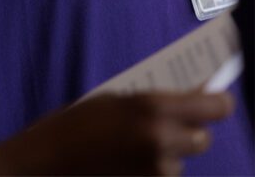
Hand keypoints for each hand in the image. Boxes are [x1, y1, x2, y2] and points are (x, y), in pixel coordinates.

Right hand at [8, 90, 234, 175]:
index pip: (213, 108)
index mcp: (153, 108)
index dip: (217, 102)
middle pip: (202, 138)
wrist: (49, 163)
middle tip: (167, 125)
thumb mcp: (116, 100)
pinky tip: (128, 162)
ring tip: (136, 146)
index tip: (216, 98)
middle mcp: (162, 141)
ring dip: (169, 154)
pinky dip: (154, 170)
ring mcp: (156, 171)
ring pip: (182, 162)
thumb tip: (191, 97)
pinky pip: (164, 176)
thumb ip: (155, 102)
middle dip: (190, 132)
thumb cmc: (77, 122)